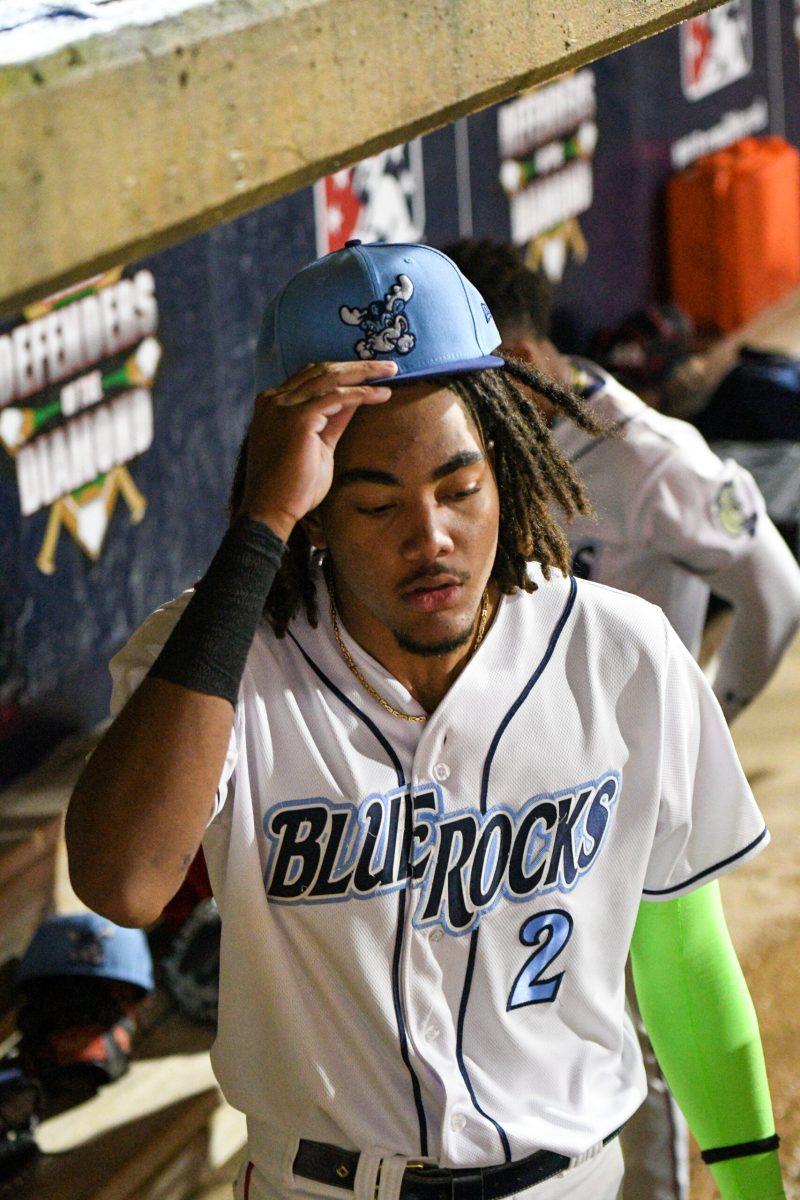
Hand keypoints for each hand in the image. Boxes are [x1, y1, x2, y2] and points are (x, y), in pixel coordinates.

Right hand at [238, 360, 396, 540]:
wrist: (272, 511)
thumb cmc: (292, 487)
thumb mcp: (317, 446)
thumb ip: (332, 422)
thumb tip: (353, 402)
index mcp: (273, 404)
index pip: (311, 376)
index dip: (342, 371)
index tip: (369, 372)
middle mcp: (274, 399)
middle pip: (322, 370)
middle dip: (357, 366)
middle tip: (387, 365)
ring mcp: (283, 406)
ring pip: (331, 378)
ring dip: (364, 373)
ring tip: (391, 371)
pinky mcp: (298, 418)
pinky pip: (337, 397)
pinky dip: (362, 394)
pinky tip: (382, 393)